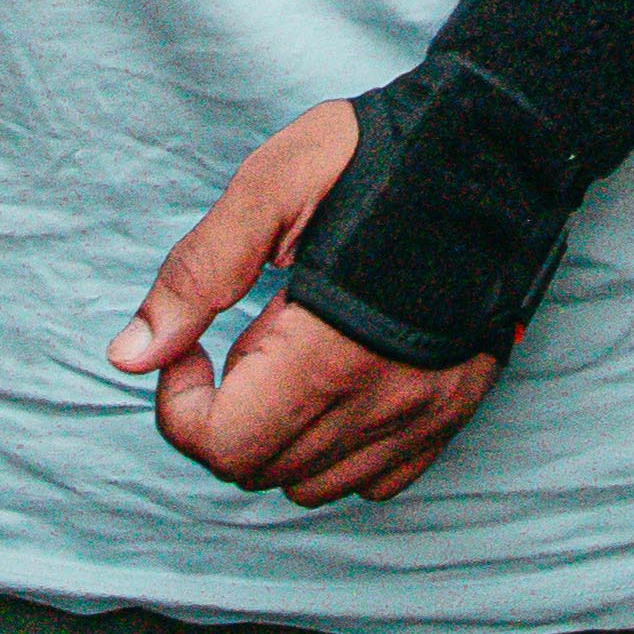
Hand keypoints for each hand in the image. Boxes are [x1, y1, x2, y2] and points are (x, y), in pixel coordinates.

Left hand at [109, 101, 503, 508]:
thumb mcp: (274, 185)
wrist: (503, 149)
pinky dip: (338, 452)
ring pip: (312, 484)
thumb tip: (130, 355)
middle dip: (222, 415)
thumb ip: (198, 273)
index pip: (219, 446)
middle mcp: (378, 404)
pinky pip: (376, 480)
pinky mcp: (454, 412)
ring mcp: (423, 416)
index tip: (194, 344)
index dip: (179, 403)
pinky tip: (337, 385)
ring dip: (276, 437)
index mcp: (324, 353)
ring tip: (288, 358)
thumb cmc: (387, 155)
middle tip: (241, 338)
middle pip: (258, 468)